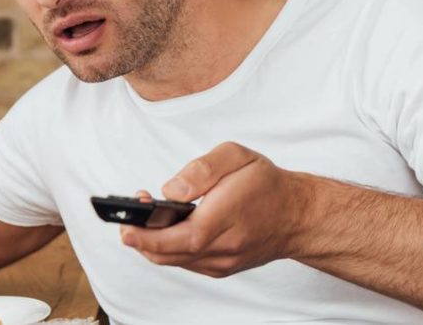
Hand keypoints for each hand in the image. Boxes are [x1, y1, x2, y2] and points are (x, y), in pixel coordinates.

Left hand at [119, 142, 304, 277]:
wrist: (297, 216)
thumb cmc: (266, 183)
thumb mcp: (236, 156)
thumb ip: (200, 170)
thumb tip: (170, 191)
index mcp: (227, 216)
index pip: (182, 236)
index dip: (148, 235)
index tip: (125, 227)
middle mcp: (225, 245)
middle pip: (169, 253)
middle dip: (140, 237)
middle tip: (127, 216)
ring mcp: (223, 261)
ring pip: (173, 260)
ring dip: (152, 241)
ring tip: (144, 216)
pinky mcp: (221, 268)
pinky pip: (185, 261)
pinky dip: (168, 247)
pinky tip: (164, 228)